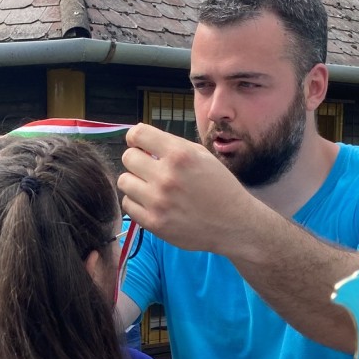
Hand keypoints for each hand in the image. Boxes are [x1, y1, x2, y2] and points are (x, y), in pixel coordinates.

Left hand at [119, 123, 258, 253]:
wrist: (234, 224)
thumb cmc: (219, 187)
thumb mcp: (202, 156)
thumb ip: (172, 146)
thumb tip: (142, 142)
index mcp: (180, 155)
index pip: (137, 134)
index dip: (136, 138)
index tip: (139, 145)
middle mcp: (166, 176)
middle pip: (128, 158)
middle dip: (137, 160)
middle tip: (148, 168)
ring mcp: (158, 201)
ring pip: (124, 182)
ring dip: (135, 182)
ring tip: (151, 187)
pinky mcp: (154, 223)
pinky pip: (128, 205)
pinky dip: (137, 203)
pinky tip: (152, 203)